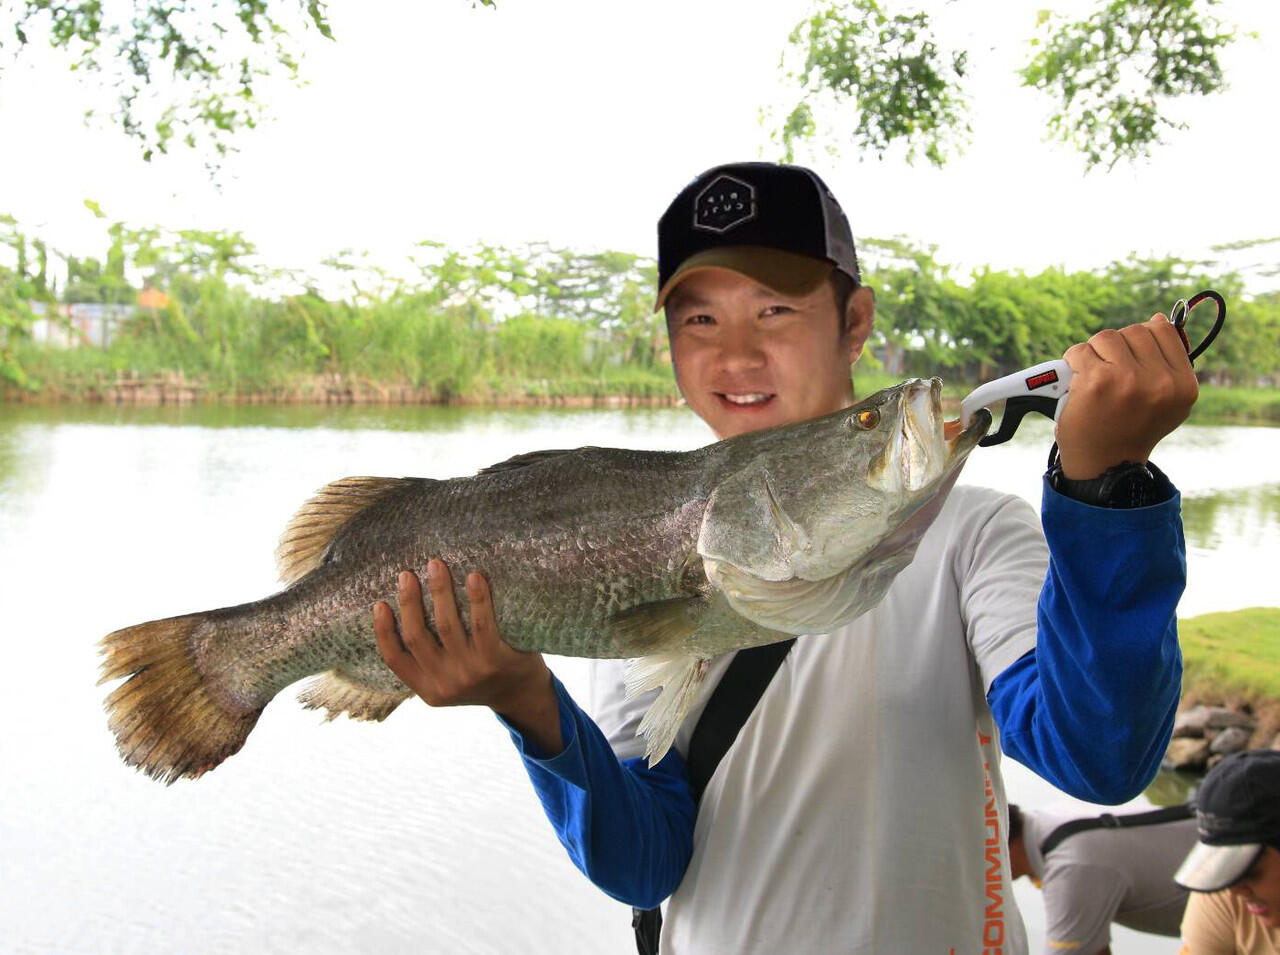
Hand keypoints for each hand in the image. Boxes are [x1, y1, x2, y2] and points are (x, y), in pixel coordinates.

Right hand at [373, 560, 561, 752]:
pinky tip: (474, 576)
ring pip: (447, 626)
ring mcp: (470, 673)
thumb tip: (405, 608)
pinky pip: (482, 624)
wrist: (523, 695)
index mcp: (428, 689)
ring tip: (436, 565)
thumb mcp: (449, 679)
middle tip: (407, 574)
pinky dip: (477, 599)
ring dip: (439, 591)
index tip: (379, 603)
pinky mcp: (495, 661)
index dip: (383, 630)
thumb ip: (430, 658)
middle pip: (417, 636)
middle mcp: (446, 684)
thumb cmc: (482, 675)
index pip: (395, 659)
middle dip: (409, 601)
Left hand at [1055, 315, 1197, 478]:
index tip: (1131, 356)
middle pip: (1134, 331)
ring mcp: (1128, 379)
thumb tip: (1159, 319)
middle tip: (1109, 370)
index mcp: (1183, 384)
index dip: (1142, 338)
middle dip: (1117, 347)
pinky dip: (1074, 362)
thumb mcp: (1167, 401)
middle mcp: (1160, 381)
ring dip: (1094, 352)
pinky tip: (1078, 382)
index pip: (1164, 330)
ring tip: (1095, 375)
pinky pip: (1080, 351)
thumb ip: (1168, 363)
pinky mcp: (1096, 381)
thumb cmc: (1131, 428)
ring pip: (1106, 337)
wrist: (1105, 465)